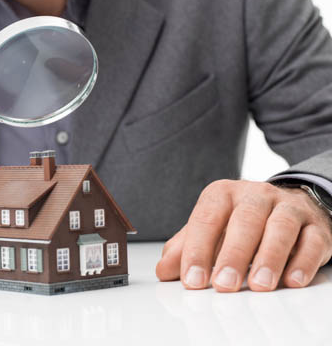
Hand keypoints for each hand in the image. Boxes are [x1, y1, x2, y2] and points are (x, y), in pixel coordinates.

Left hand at [156, 180, 331, 291]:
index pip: (207, 218)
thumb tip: (163, 270)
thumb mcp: (210, 230)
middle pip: (245, 221)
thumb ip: (185, 248)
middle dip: (233, 254)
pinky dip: (302, 262)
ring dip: (269, 257)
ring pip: (280, 227)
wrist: (288, 205)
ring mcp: (288, 208)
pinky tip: (291, 281)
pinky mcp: (315, 225)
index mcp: (223, 194)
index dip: (197, 250)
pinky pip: (312, 240)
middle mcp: (256, 195)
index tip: (192, 279)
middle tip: (224, 284)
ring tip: (259, 285)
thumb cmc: (241, 222)